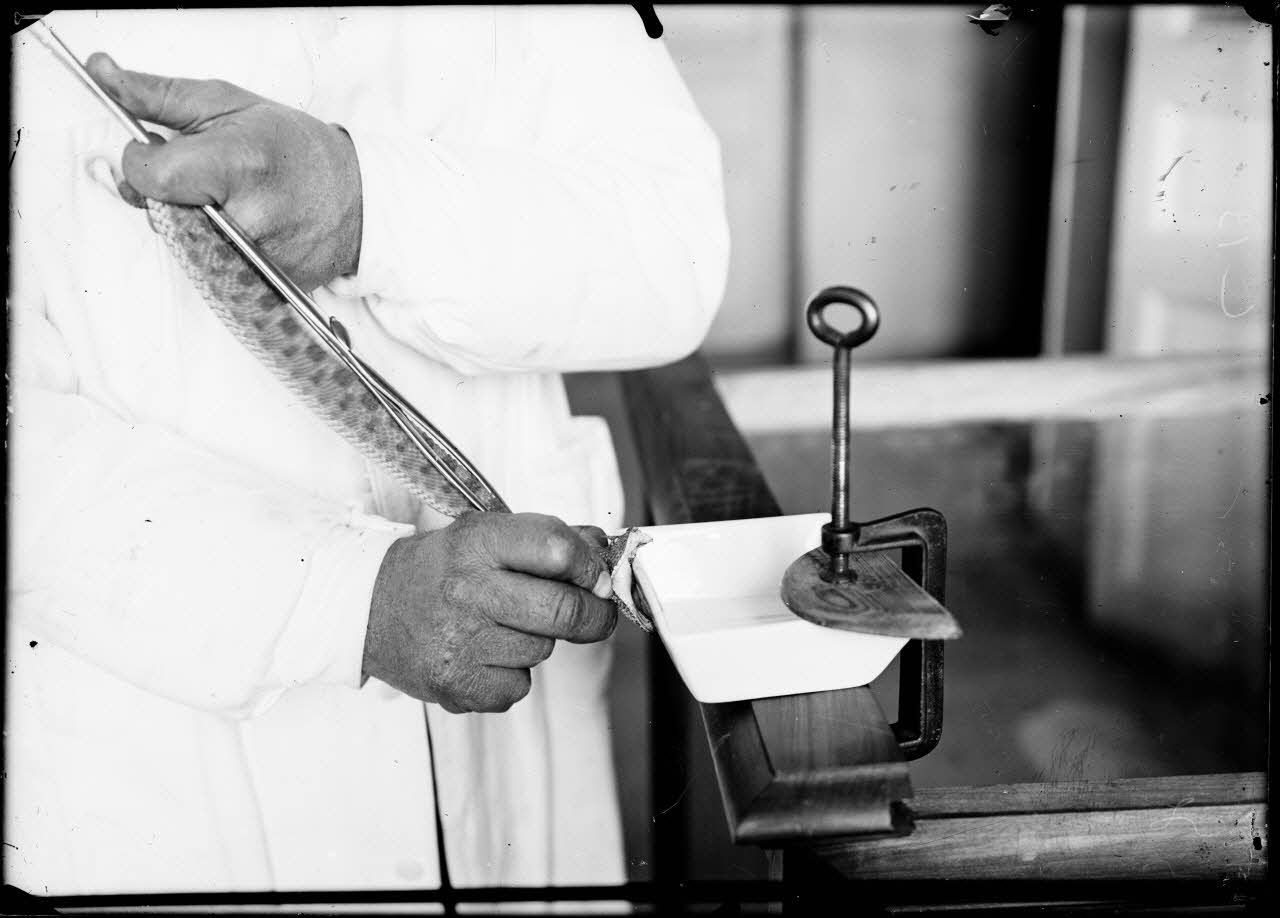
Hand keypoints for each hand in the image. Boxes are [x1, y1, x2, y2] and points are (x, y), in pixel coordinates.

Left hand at [85, 53, 361, 292]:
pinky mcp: (265, 284)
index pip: (152, 176)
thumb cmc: (294, 146)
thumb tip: (102, 73)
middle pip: (162, 214)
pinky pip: (210, 268)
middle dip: (167, 193)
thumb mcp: (227, 103)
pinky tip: (245, 227)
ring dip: (189, 222)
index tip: (159, 151)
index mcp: (238, 163)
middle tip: (204, 176)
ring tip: (229, 199)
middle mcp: (250, 216)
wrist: (356, 197)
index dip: (142, 162)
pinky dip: (215, 247)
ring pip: (182, 245)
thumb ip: (156, 94)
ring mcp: (259, 257)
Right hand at [364, 513, 617, 713]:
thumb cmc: (442, 568)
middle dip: (595, 615)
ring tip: (502, 626)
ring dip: (539, 642)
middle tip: (596, 613)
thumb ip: (548, 540)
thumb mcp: (487, 534)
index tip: (596, 575)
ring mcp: (459, 641)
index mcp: (479, 541)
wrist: (369, 607)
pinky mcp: (455, 684)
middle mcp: (467, 589)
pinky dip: (512, 675)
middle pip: (564, 611)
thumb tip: (603, 555)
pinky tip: (485, 655)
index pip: (559, 550)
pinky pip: (518, 687)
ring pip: (543, 651)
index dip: (591, 566)